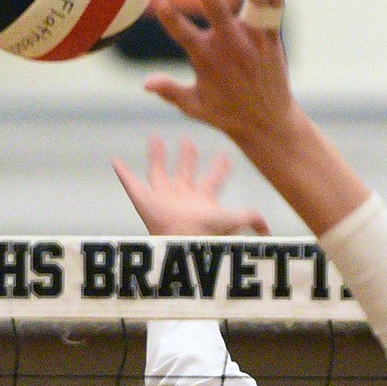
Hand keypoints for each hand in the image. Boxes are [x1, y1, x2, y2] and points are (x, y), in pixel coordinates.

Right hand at [113, 136, 270, 236]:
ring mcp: (162, 199)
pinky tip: (116, 162)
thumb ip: (250, 219)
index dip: (219, 169)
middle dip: (188, 157)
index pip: (212, 180)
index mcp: (202, 200)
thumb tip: (270, 230)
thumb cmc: (205, 235)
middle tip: (189, 141)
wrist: (180, 246)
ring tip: (155, 139)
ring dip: (156, 158)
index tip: (224, 156)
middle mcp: (182, 198)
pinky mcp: (143, 201)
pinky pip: (130, 184)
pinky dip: (123, 174)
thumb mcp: (231, 220)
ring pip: (158, 174)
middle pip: (185, 173)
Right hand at [144, 0, 298, 153]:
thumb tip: (146, 84)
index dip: (171, 20)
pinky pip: (272, 6)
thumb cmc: (227, 116)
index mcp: (207, 60)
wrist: (268, 124)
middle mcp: (231, 45)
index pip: (183, 35)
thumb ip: (171, 92)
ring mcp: (253, 39)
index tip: (161, 4)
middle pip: (216, 10)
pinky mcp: (270, 37)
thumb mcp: (195, 107)